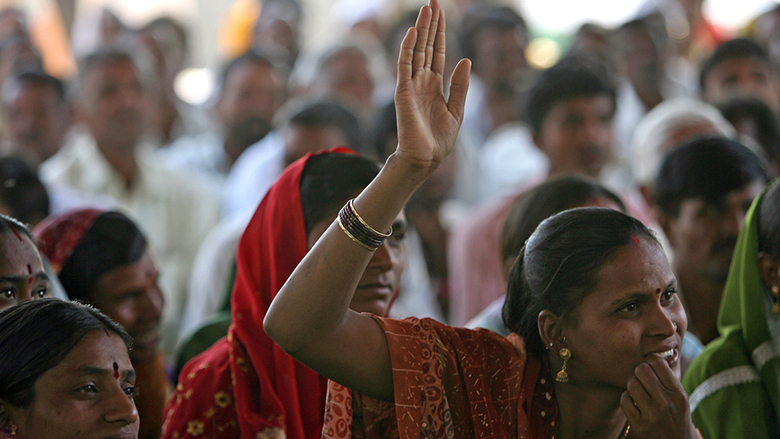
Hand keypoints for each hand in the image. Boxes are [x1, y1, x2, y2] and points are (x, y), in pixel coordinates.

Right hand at [394, 0, 469, 172]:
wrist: (426, 158)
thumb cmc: (440, 140)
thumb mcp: (457, 110)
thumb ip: (460, 86)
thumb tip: (465, 60)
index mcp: (435, 85)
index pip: (437, 52)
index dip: (440, 33)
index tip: (442, 13)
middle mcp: (422, 81)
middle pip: (427, 46)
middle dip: (431, 24)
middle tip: (433, 1)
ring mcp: (411, 85)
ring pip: (417, 50)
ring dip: (421, 29)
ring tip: (426, 8)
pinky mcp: (403, 92)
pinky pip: (405, 65)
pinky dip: (409, 48)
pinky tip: (414, 31)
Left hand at [620, 355, 697, 438]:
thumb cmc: (676, 418)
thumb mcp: (680, 399)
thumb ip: (668, 379)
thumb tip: (652, 355)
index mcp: (678, 394)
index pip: (658, 363)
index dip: (650, 361)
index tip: (649, 365)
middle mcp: (666, 403)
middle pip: (641, 370)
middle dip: (639, 372)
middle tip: (642, 378)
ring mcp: (652, 415)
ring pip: (631, 383)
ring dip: (632, 386)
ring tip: (638, 392)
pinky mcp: (638, 426)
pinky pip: (624, 400)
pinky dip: (626, 400)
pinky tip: (634, 404)